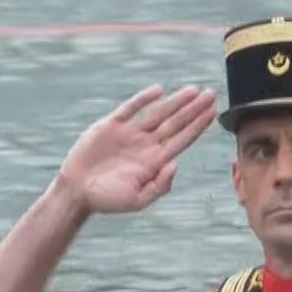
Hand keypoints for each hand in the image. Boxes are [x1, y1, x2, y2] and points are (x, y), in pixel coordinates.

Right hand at [56, 84, 217, 213]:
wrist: (77, 192)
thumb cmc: (108, 200)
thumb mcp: (138, 200)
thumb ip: (159, 185)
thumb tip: (176, 164)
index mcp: (155, 161)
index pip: (183, 139)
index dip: (198, 125)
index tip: (214, 112)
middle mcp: (146, 144)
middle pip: (175, 123)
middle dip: (193, 109)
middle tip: (211, 94)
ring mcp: (130, 134)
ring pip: (158, 113)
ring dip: (176, 101)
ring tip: (194, 90)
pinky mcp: (110, 126)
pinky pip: (130, 108)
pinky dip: (143, 99)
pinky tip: (158, 91)